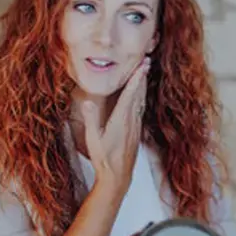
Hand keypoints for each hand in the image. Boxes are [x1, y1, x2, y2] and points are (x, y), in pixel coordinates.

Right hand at [82, 57, 149, 193]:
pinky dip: (141, 97)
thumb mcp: (93, 139)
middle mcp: (131, 121)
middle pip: (138, 94)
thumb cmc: (104, 159)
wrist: (118, 176)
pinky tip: (141, 94)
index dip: (136, 78)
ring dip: (143, 85)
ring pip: (141, 101)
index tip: (142, 65)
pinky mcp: (136, 131)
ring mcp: (135, 126)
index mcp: (121, 120)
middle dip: (142, 76)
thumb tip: (88, 101)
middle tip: (147, 60)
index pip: (130, 94)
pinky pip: (140, 109)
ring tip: (145, 71)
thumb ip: (91, 119)